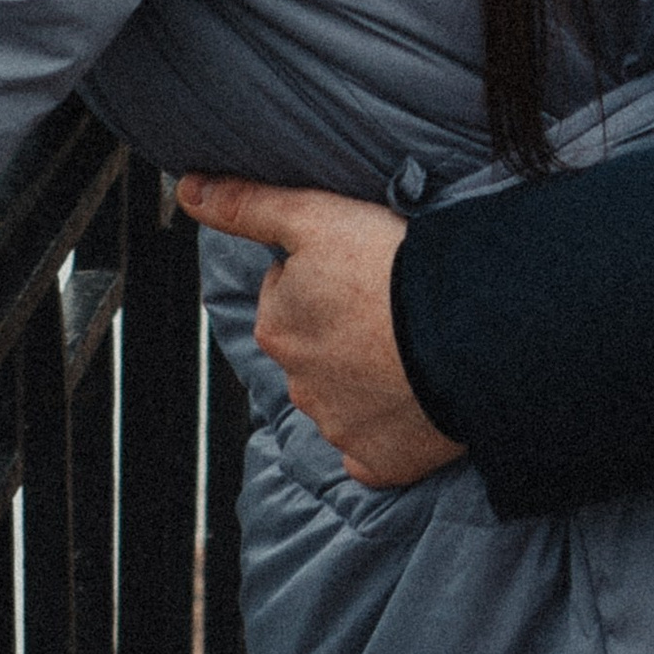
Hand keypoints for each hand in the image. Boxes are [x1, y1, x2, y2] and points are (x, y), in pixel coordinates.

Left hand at [176, 175, 464, 487]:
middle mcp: (297, 384)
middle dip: (342, 331)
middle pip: (314, 348)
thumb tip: (189, 191)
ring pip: (344, 397)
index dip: (328, 278)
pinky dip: (389, 430)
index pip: (290, 296)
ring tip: (410, 349)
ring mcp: (338, 428)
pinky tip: (412, 401)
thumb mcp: (314, 216)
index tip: (362, 272)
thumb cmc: (391, 267)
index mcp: (277, 327)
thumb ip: (248, 205)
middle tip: (388, 308)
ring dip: (366, 378)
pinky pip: (374, 449)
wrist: (465, 331)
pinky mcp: (377, 463)